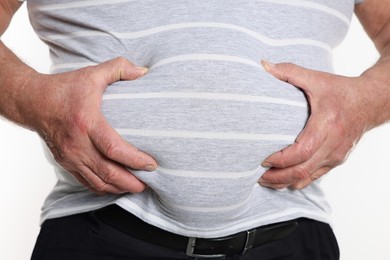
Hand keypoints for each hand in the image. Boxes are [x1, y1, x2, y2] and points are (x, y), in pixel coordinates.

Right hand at [24, 57, 156, 193]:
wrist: (33, 101)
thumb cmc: (65, 88)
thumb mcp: (93, 74)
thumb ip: (119, 68)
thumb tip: (144, 70)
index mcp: (87, 122)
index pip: (114, 148)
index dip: (135, 160)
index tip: (152, 164)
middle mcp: (77, 144)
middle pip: (108, 172)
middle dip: (131, 182)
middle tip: (148, 183)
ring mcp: (70, 156)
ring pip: (98, 182)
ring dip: (119, 188)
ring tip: (137, 187)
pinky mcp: (66, 163)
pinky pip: (86, 182)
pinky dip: (103, 188)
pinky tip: (116, 187)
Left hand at [259, 61, 372, 189]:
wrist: (370, 102)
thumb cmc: (340, 91)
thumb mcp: (316, 78)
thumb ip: (289, 72)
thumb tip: (263, 65)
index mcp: (327, 124)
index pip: (301, 151)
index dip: (280, 159)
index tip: (261, 159)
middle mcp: (333, 144)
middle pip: (302, 170)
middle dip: (277, 176)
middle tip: (257, 175)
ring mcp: (336, 155)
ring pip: (307, 178)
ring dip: (285, 182)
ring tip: (265, 181)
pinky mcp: (336, 161)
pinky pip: (315, 177)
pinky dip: (297, 181)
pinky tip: (283, 181)